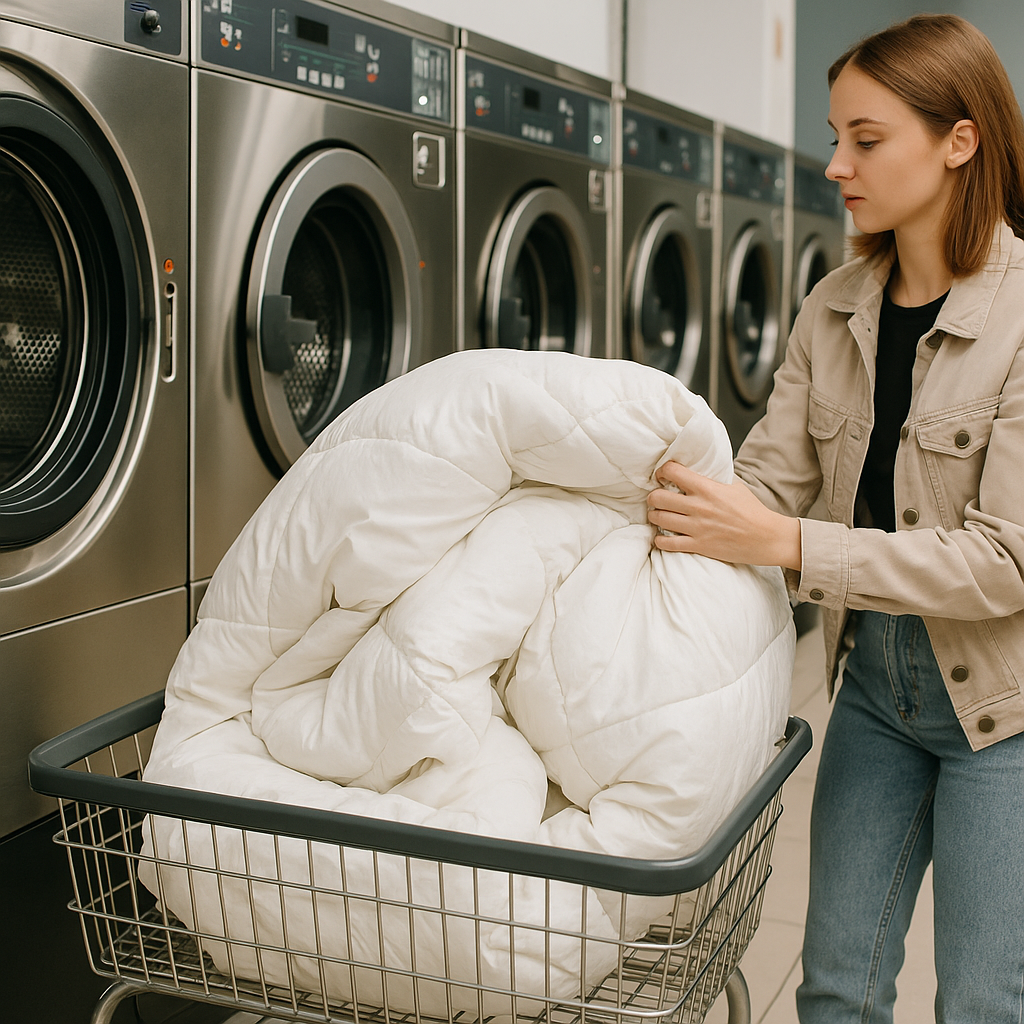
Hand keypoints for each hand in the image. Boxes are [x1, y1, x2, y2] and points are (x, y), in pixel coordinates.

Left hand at [647, 462, 801, 569]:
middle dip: (653, 497)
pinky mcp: (699, 546)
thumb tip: (698, 471)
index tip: (663, 476)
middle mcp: (699, 506)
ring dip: (655, 516)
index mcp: (707, 488)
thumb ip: (713, 479)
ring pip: (659, 519)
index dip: (663, 471)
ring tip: (659, 515)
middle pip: (657, 497)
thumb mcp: (734, 486)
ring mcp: (697, 527)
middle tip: (657, 498)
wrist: (766, 537)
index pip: (672, 471)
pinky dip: (660, 540)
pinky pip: (667, 544)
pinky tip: (663, 537)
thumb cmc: (752, 510)